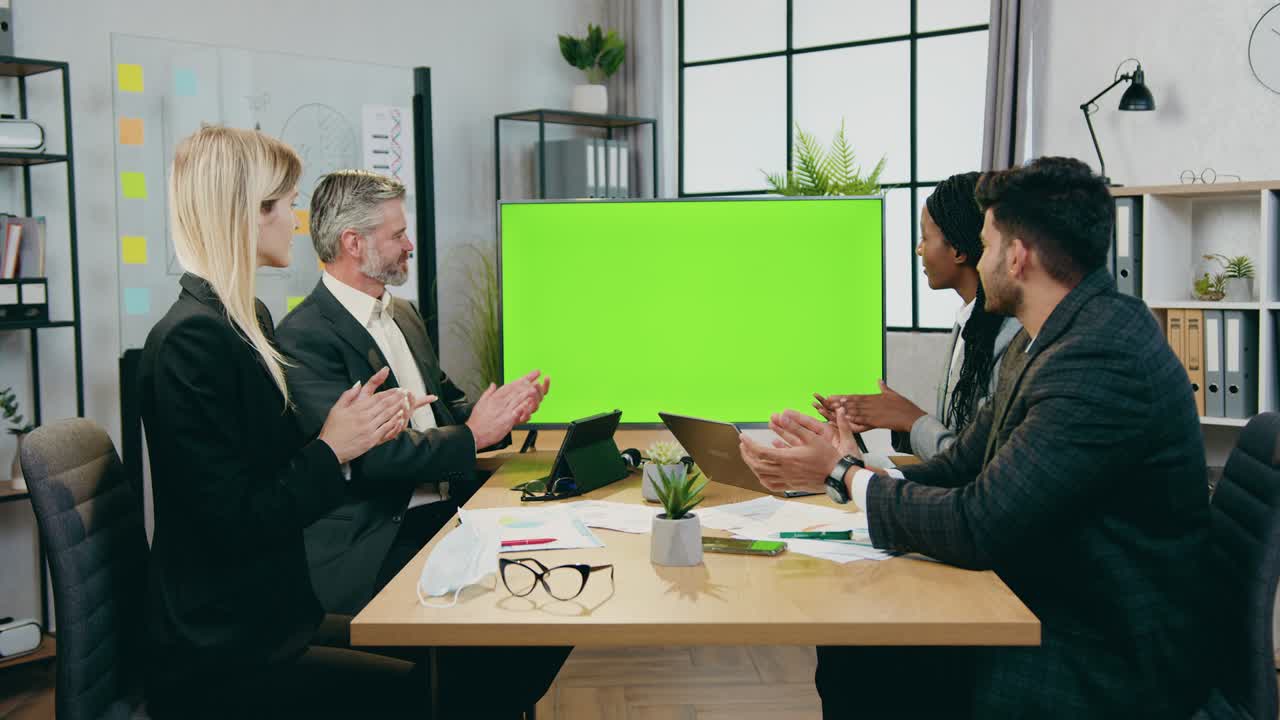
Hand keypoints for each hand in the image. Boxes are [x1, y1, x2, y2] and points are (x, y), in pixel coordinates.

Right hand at [319, 368, 436, 463]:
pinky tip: (401, 417)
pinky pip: (386, 429)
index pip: (377, 397)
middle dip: (397, 397)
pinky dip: (394, 422)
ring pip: (387, 415)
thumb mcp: (336, 408)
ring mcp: (369, 429)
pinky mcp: (371, 440)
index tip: (398, 389)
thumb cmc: (332, 430)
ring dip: (398, 407)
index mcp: (356, 409)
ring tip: (407, 402)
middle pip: (384, 404)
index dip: (389, 392)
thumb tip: (358, 384)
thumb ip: (348, 395)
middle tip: (406, 392)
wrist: (329, 449)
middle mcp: (364, 417)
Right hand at [466, 373, 547, 448]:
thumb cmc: (477, 421)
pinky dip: (523, 407)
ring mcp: (504, 411)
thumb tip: (493, 385)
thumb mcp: (480, 403)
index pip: (510, 386)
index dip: (521, 379)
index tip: (528, 376)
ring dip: (527, 393)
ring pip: (517, 399)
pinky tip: (530, 403)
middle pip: (515, 390)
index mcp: (495, 397)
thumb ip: (488, 393)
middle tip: (536, 379)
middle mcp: (500, 402)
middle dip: (526, 384)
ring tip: (535, 387)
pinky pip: (516, 412)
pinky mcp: (506, 420)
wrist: (473, 434)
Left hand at [738, 410, 846, 494]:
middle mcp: (785, 471)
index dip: (748, 444)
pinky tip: (762, 473)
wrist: (838, 476)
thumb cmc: (827, 457)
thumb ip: (795, 427)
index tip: (743, 437)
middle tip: (743, 446)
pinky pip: (772, 485)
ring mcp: (787, 480)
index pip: (760, 452)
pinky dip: (762, 479)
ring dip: (752, 467)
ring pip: (762, 477)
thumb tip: (782, 415)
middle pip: (757, 465)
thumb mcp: (812, 437)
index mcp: (787, 458)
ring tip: (750, 457)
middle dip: (746, 455)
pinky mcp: (791, 486)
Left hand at [825, 381, 925, 432]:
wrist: (912, 418)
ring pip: (855, 411)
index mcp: (874, 398)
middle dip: (838, 403)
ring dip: (842, 410)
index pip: (855, 396)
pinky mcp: (877, 421)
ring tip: (831, 410)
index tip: (833, 397)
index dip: (843, 397)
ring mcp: (873, 413)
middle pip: (852, 403)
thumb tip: (879, 380)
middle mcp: (871, 404)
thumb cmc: (904, 407)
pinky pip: (862, 421)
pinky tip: (846, 420)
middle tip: (826, 403)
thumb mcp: (892, 394)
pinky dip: (853, 420)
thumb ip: (883, 388)